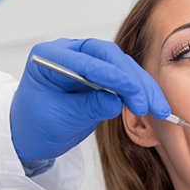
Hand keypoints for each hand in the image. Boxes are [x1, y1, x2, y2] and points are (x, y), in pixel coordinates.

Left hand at [10, 38, 170, 162]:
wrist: (32, 135)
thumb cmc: (34, 125)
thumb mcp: (58, 119)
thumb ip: (86, 108)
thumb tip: (115, 102)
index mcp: (50, 57)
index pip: (86, 61)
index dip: (111, 75)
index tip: (131, 90)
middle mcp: (70, 53)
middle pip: (109, 56)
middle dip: (131, 80)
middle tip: (145, 103)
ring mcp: (87, 62)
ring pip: (122, 66)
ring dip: (141, 86)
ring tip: (157, 108)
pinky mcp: (100, 76)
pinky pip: (124, 79)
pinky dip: (139, 91)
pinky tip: (152, 103)